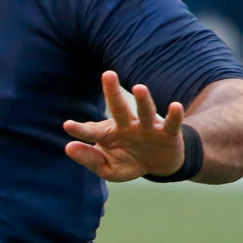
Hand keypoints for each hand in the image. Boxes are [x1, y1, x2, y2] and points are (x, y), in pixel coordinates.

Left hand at [63, 71, 185, 181]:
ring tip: (139, 88)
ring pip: (145, 112)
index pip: (93, 131)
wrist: (159, 164)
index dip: (80, 129)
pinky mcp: (167, 133)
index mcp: (109, 134)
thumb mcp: (108, 168)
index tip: (67, 125)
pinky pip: (171, 123)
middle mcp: (128, 126)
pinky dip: (174, 115)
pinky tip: (175, 106)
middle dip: (113, 92)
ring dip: (143, 100)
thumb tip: (68, 147)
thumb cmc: (129, 161)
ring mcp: (148, 128)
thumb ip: (90, 159)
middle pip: (119, 108)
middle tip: (108, 74)